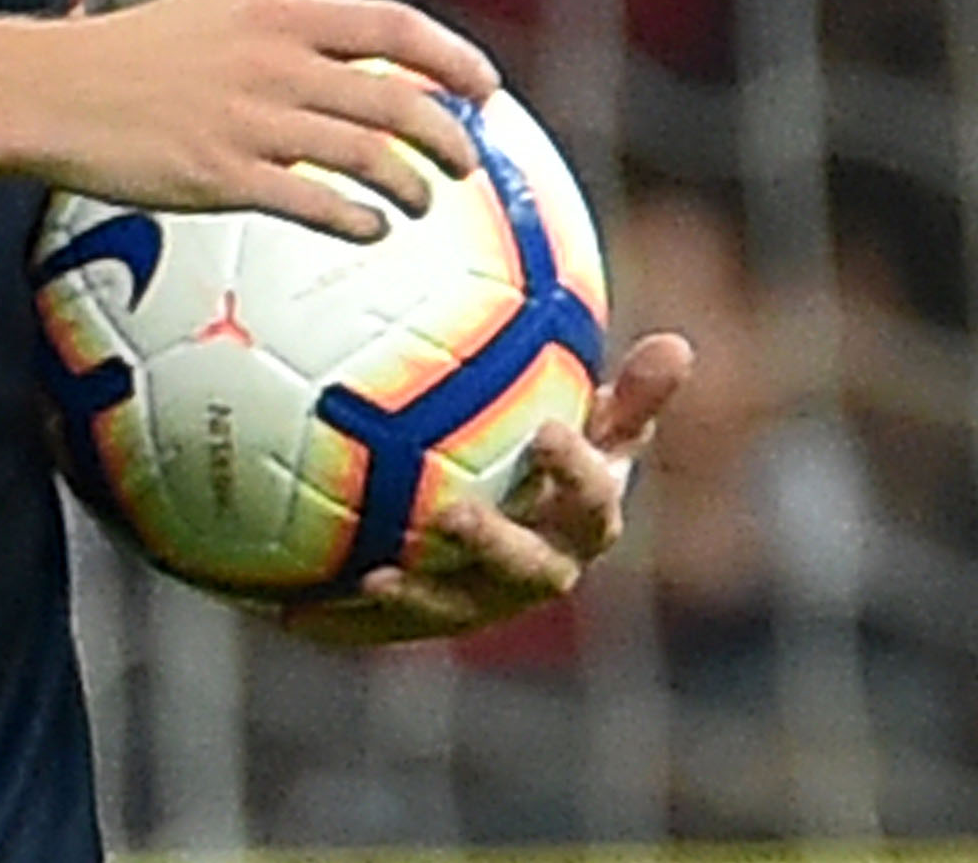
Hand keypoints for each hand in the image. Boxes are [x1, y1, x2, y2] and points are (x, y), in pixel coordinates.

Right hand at [32, 0, 500, 242]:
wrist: (51, 92)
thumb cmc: (131, 55)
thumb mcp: (215, 14)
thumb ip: (284, 31)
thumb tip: (352, 54)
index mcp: (276, 12)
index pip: (392, 26)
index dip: (451, 57)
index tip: (485, 87)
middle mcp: (275, 62)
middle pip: (396, 98)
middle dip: (447, 135)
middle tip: (465, 162)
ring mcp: (251, 121)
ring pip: (367, 154)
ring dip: (410, 184)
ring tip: (419, 202)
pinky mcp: (222, 177)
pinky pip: (316, 203)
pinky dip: (358, 218)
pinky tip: (370, 229)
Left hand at [277, 330, 692, 647]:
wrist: (491, 509)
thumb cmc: (548, 442)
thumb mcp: (589, 412)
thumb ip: (630, 392)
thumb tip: (682, 348)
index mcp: (584, 520)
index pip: (595, 503)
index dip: (578, 475)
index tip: (549, 430)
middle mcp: (541, 570)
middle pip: (529, 572)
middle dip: (496, 549)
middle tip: (457, 513)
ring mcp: (483, 604)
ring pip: (456, 610)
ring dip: (422, 598)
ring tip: (381, 573)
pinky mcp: (426, 623)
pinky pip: (383, 630)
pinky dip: (345, 619)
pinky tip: (295, 605)